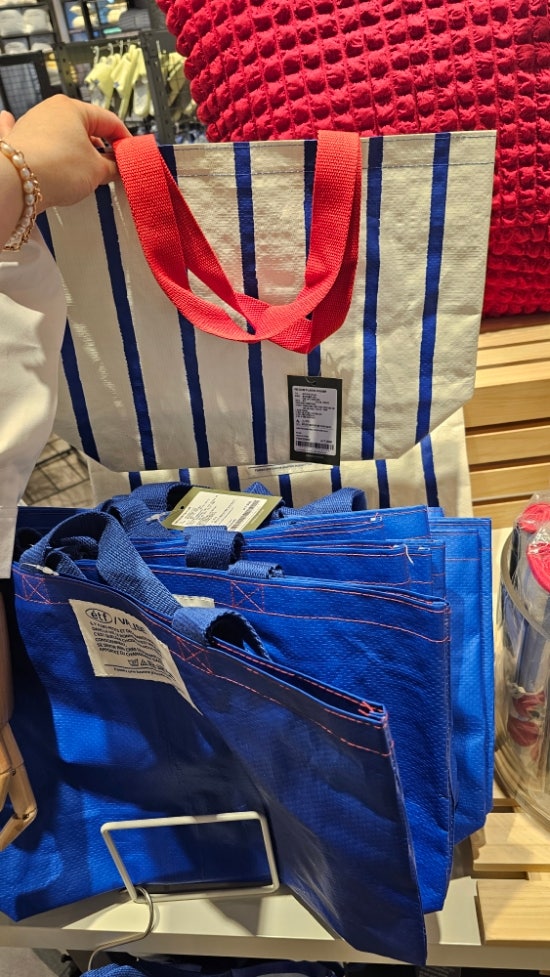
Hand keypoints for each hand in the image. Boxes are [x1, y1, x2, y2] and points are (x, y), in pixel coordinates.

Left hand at [0, 94, 130, 210]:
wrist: (17, 182)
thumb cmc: (54, 168)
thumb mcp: (97, 171)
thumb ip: (112, 167)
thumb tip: (117, 167)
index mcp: (74, 108)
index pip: (109, 121)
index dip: (124, 140)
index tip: (130, 156)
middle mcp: (51, 110)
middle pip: (85, 128)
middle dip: (100, 148)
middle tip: (110, 169)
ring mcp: (33, 123)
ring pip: (63, 135)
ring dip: (76, 150)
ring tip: (84, 171)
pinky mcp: (19, 140)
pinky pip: (35, 137)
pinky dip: (42, 142)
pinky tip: (38, 139)